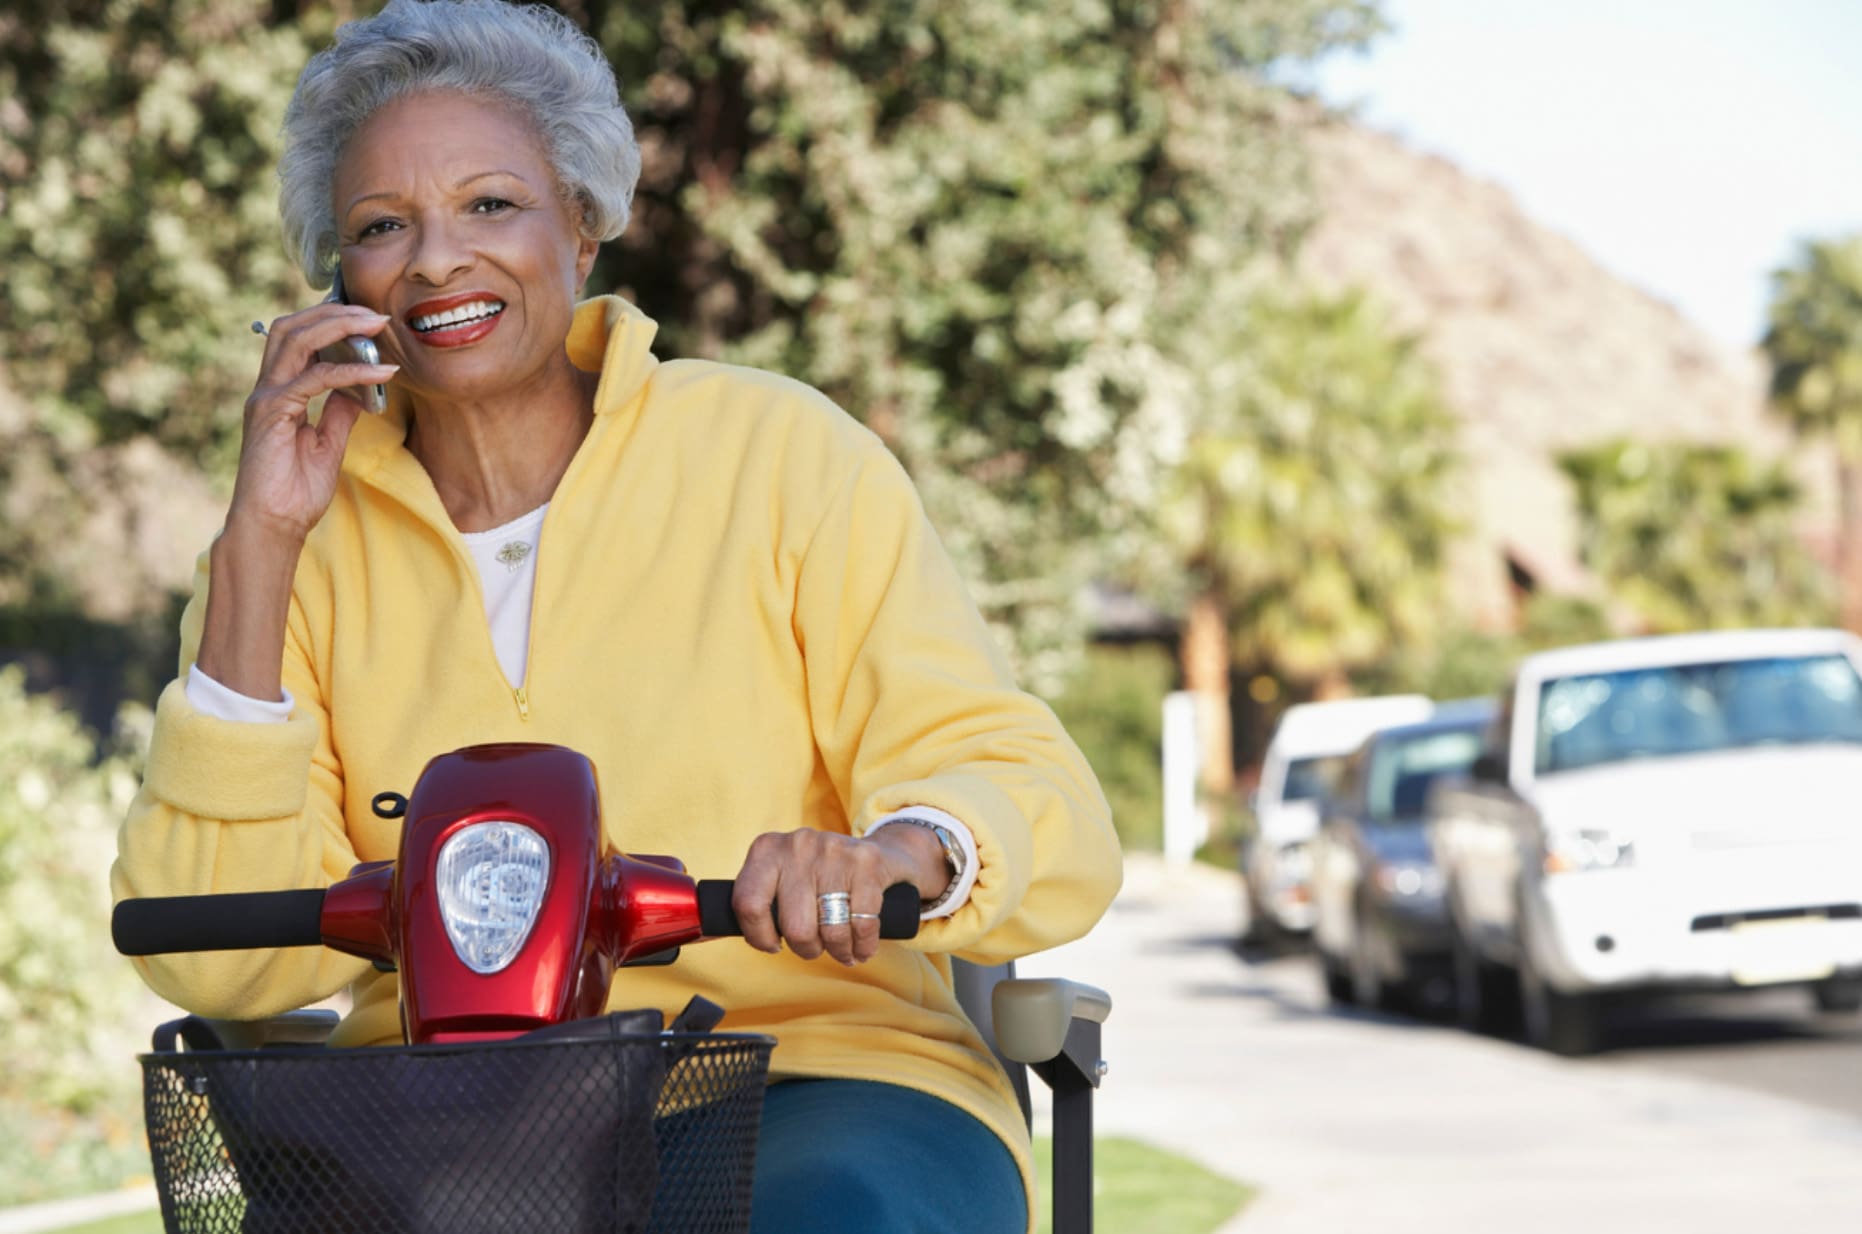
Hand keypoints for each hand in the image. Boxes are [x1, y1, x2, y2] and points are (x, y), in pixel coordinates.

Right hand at [228, 302, 398, 546]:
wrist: (273, 526)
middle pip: (293, 326)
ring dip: (340, 325)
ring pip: (298, 339)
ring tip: (378, 324)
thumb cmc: (295, 492)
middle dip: (335, 311)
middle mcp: (268, 388)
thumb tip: (361, 388)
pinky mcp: (272, 412)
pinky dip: (351, 371)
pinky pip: (316, 378)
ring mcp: (267, 398)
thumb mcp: (328, 444)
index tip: (372, 322)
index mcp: (279, 392)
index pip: (299, 338)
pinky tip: (381, 371)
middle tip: (377, 312)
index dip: (332, 321)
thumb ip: (340, 412)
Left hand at [731, 828, 940, 964]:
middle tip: (815, 949)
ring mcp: (833, 850)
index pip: (748, 904)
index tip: (772, 945)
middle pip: (793, 926)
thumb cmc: (821, 876)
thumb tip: (712, 931)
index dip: (759, 936)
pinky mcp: (867, 862)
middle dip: (806, 949)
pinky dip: (863, 946)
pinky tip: (861, 947)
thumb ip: (759, 900)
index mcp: (766, 849)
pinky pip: (861, 924)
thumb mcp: (784, 876)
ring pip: (829, 929)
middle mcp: (797, 845)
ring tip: (842, 951)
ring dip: (839, 951)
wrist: (881, 852)